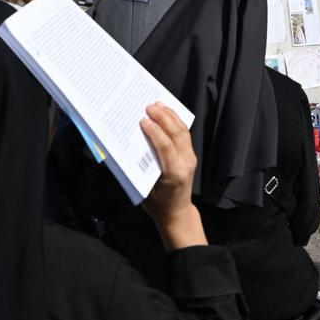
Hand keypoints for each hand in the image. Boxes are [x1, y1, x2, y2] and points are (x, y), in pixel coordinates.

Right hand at [141, 103, 206, 249]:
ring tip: (157, 105)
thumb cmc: (156, 204)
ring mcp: (190, 159)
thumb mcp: (144, 189)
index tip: (142, 120)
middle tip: (149, 106)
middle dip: (163, 117)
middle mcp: (185, 164)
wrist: (177, 214)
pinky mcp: (190, 156)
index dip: (154, 131)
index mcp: (173, 174)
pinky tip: (166, 114)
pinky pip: (184, 135)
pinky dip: (175, 122)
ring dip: (170, 116)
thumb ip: (140, 167)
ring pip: (183, 131)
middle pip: (177, 134)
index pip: (166, 146)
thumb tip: (129, 145)